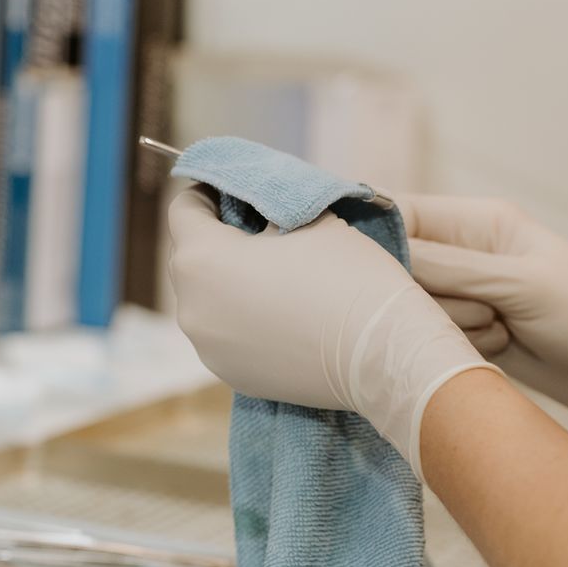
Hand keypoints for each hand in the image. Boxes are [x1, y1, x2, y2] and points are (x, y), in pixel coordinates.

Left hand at [168, 188, 493, 477]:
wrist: (383, 355)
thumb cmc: (348, 276)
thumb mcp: (308, 216)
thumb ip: (267, 203)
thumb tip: (254, 205)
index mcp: (201, 259)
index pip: (184, 210)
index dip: (211, 192)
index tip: (237, 192)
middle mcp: (191, 307)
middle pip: (190, 257)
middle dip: (220, 239)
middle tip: (261, 231)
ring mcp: (208, 347)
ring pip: (206, 299)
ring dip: (229, 283)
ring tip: (273, 276)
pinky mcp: (230, 374)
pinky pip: (225, 334)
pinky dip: (242, 319)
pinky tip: (280, 314)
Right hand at [398, 194, 567, 414]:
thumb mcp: (518, 282)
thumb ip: (447, 268)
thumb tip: (381, 254)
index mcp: (476, 221)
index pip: (401, 213)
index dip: (376, 236)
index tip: (368, 269)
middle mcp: (462, 253)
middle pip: (399, 268)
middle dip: (432, 294)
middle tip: (484, 305)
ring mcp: (461, 293)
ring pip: (413, 307)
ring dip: (454, 324)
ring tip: (503, 327)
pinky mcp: (463, 330)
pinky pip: (433, 336)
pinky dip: (463, 345)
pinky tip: (503, 346)